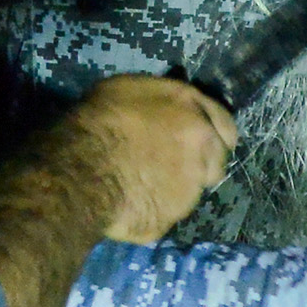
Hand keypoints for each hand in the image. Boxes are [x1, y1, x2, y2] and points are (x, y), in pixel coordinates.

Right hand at [58, 75, 235, 241]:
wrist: (82, 171)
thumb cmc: (97, 121)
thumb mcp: (127, 90)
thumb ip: (159, 103)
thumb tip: (161, 113)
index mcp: (192, 108)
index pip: (224, 123)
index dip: (213, 133)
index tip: (202, 142)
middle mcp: (203, 144)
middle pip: (217, 160)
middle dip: (202, 164)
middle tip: (172, 167)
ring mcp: (192, 184)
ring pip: (194, 190)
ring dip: (179, 188)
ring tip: (146, 186)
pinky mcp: (175, 216)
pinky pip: (167, 213)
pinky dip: (155, 209)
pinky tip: (131, 204)